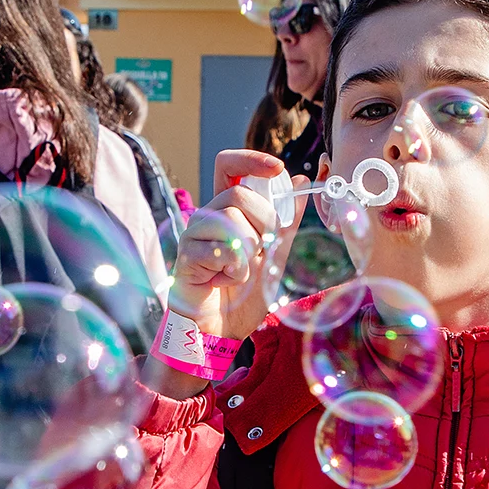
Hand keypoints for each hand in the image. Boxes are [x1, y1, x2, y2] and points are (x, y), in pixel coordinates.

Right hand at [169, 150, 303, 336]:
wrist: (221, 328)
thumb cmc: (243, 293)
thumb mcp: (275, 253)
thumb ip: (286, 220)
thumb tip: (301, 180)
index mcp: (227, 209)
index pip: (229, 166)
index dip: (251, 159)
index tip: (277, 167)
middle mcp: (207, 215)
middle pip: (239, 193)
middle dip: (263, 222)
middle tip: (262, 250)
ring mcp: (194, 234)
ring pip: (231, 220)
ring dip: (249, 251)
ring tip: (241, 271)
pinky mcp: (186, 256)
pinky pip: (222, 251)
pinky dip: (235, 271)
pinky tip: (225, 282)